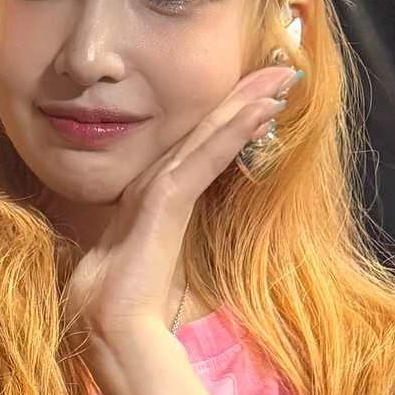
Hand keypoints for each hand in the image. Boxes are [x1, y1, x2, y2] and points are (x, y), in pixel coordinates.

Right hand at [65, 63, 297, 387]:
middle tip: (283, 67)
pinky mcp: (166, 198)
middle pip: (206, 128)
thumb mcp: (159, 264)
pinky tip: (262, 109)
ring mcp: (159, 187)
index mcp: (154, 197)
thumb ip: (167, 243)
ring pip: (209, 133)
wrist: (112, 327)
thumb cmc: (130, 304)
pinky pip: (207, 156)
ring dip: (247, 102)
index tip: (264, 94)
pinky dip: (235, 129)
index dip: (230, 117)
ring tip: (282, 76)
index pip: (198, 146)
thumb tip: (175, 242)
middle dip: (245, 95)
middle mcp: (155, 182)